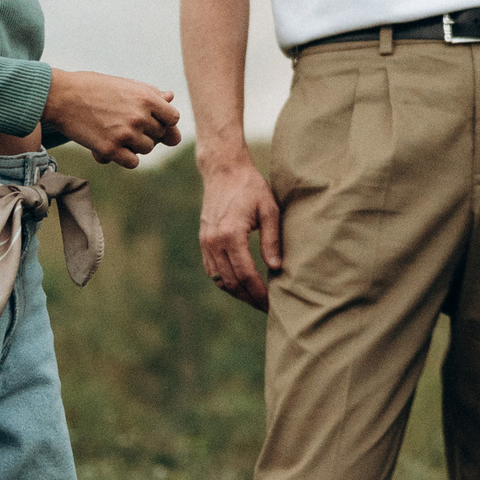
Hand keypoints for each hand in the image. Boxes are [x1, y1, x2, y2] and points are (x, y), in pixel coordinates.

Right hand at [43, 69, 180, 167]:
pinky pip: (132, 162)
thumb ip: (151, 93)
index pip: (173, 118)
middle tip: (127, 125)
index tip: (151, 120)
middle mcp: (140, 116)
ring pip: (147, 149)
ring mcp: (125, 134)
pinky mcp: (109, 149)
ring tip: (118, 134)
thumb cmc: (93, 87)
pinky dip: (125, 158)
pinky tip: (114, 147)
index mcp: (147, 98)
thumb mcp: (125, 84)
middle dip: (148, 132)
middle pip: (160, 135)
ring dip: (136, 145)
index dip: (163, 120)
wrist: (61, 96)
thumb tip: (171, 97)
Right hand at [196, 152, 283, 309]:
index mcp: (231, 235)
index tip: (272, 303)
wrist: (224, 171)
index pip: (246, 274)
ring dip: (237, 293)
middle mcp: (214, 242)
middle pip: (231, 282)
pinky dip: (225, 282)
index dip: (259, 292)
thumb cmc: (251, 187)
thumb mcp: (269, 210)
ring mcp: (205, 243)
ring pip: (219, 280)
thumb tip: (276, 268)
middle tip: (266, 308)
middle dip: (249, 298)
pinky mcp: (203, 241)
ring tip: (255, 300)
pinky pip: (212, 270)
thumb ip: (272, 240)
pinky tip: (240, 285)